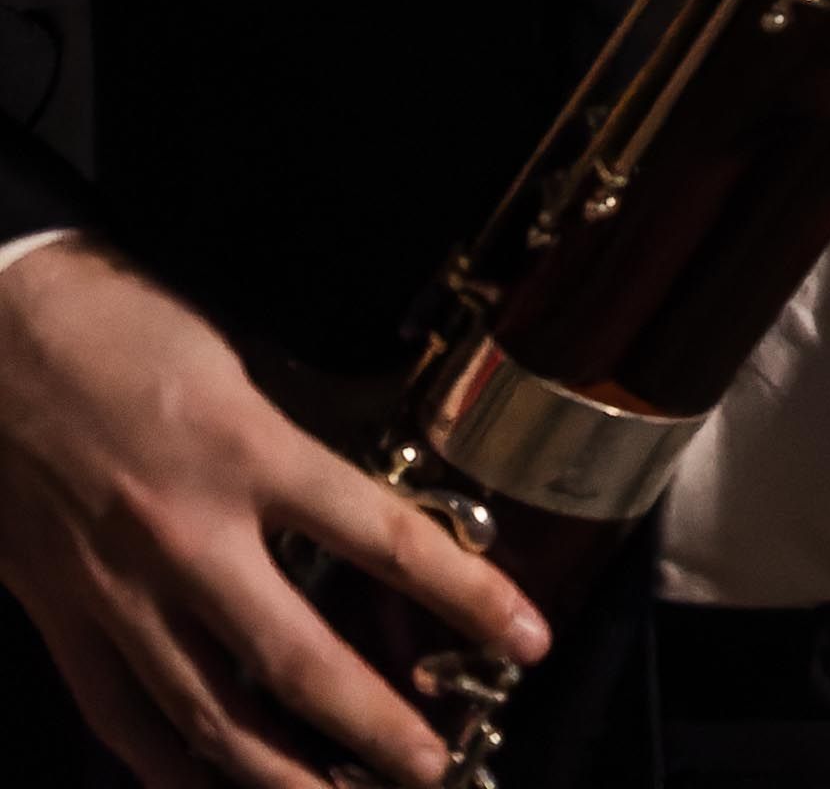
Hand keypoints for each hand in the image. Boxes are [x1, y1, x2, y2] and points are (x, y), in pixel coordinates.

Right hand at [0, 238, 549, 787]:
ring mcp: (113, 588)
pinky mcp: (56, 617)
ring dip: (279, 773)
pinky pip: (119, 715)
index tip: (525, 639)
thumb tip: (390, 468)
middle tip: (435, 769)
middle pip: (295, 660)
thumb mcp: (242, 363)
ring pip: (204, 713)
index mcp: (247, 452)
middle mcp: (184, 535)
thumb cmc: (120, 332)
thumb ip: (313, 430)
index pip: (385, 540)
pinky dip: (171, 767)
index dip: (467, 596)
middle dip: (373, 728)